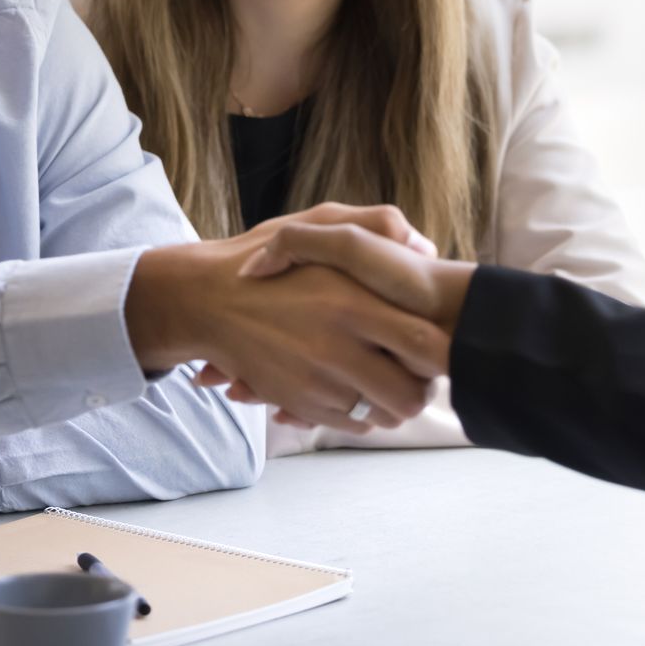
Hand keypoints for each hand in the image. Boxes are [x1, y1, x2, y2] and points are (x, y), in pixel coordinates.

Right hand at [198, 220, 476, 424]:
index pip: (425, 347)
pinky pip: (349, 423)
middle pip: (410, 396)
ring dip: (392, 405)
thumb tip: (422, 244)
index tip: (437, 341)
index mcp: (351, 303)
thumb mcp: (321, 222)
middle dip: (423, 390)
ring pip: (380, 415)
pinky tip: (356, 389)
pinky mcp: (298, 403)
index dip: (440, 353)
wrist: (204, 299)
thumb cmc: (269, 257)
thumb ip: (377, 224)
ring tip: (390, 381)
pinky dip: (361, 414)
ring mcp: (315, 381)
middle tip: (420, 373)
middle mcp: (335, 348)